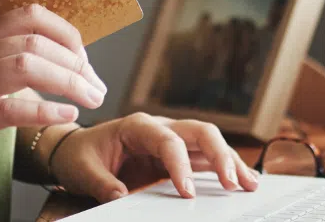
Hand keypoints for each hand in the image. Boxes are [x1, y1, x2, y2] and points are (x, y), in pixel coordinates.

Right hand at [0, 6, 107, 193]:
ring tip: (91, 99)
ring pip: (26, 66)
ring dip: (68, 82)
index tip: (85, 59)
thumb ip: (10, 62)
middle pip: (35, 42)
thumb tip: (67, 59)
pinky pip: (11, 107)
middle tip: (96, 87)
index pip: (30, 14)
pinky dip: (46, 109)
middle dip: (76, 63)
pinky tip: (67, 116)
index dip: (66, 31)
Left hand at [50, 113, 260, 201]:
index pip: (169, 142)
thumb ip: (102, 183)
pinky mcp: (176, 155)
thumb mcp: (84, 171)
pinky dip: (223, 168)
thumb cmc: (80, 155)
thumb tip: (121, 197)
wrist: (75, 150)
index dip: (181, 166)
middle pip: (200, 133)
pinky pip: (204, 159)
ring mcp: (171, 140)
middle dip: (221, 155)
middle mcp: (160, 128)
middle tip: (235, 183)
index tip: (188, 193)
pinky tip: (240, 180)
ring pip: (209, 144)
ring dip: (230, 161)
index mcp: (138, 126)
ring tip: (250, 183)